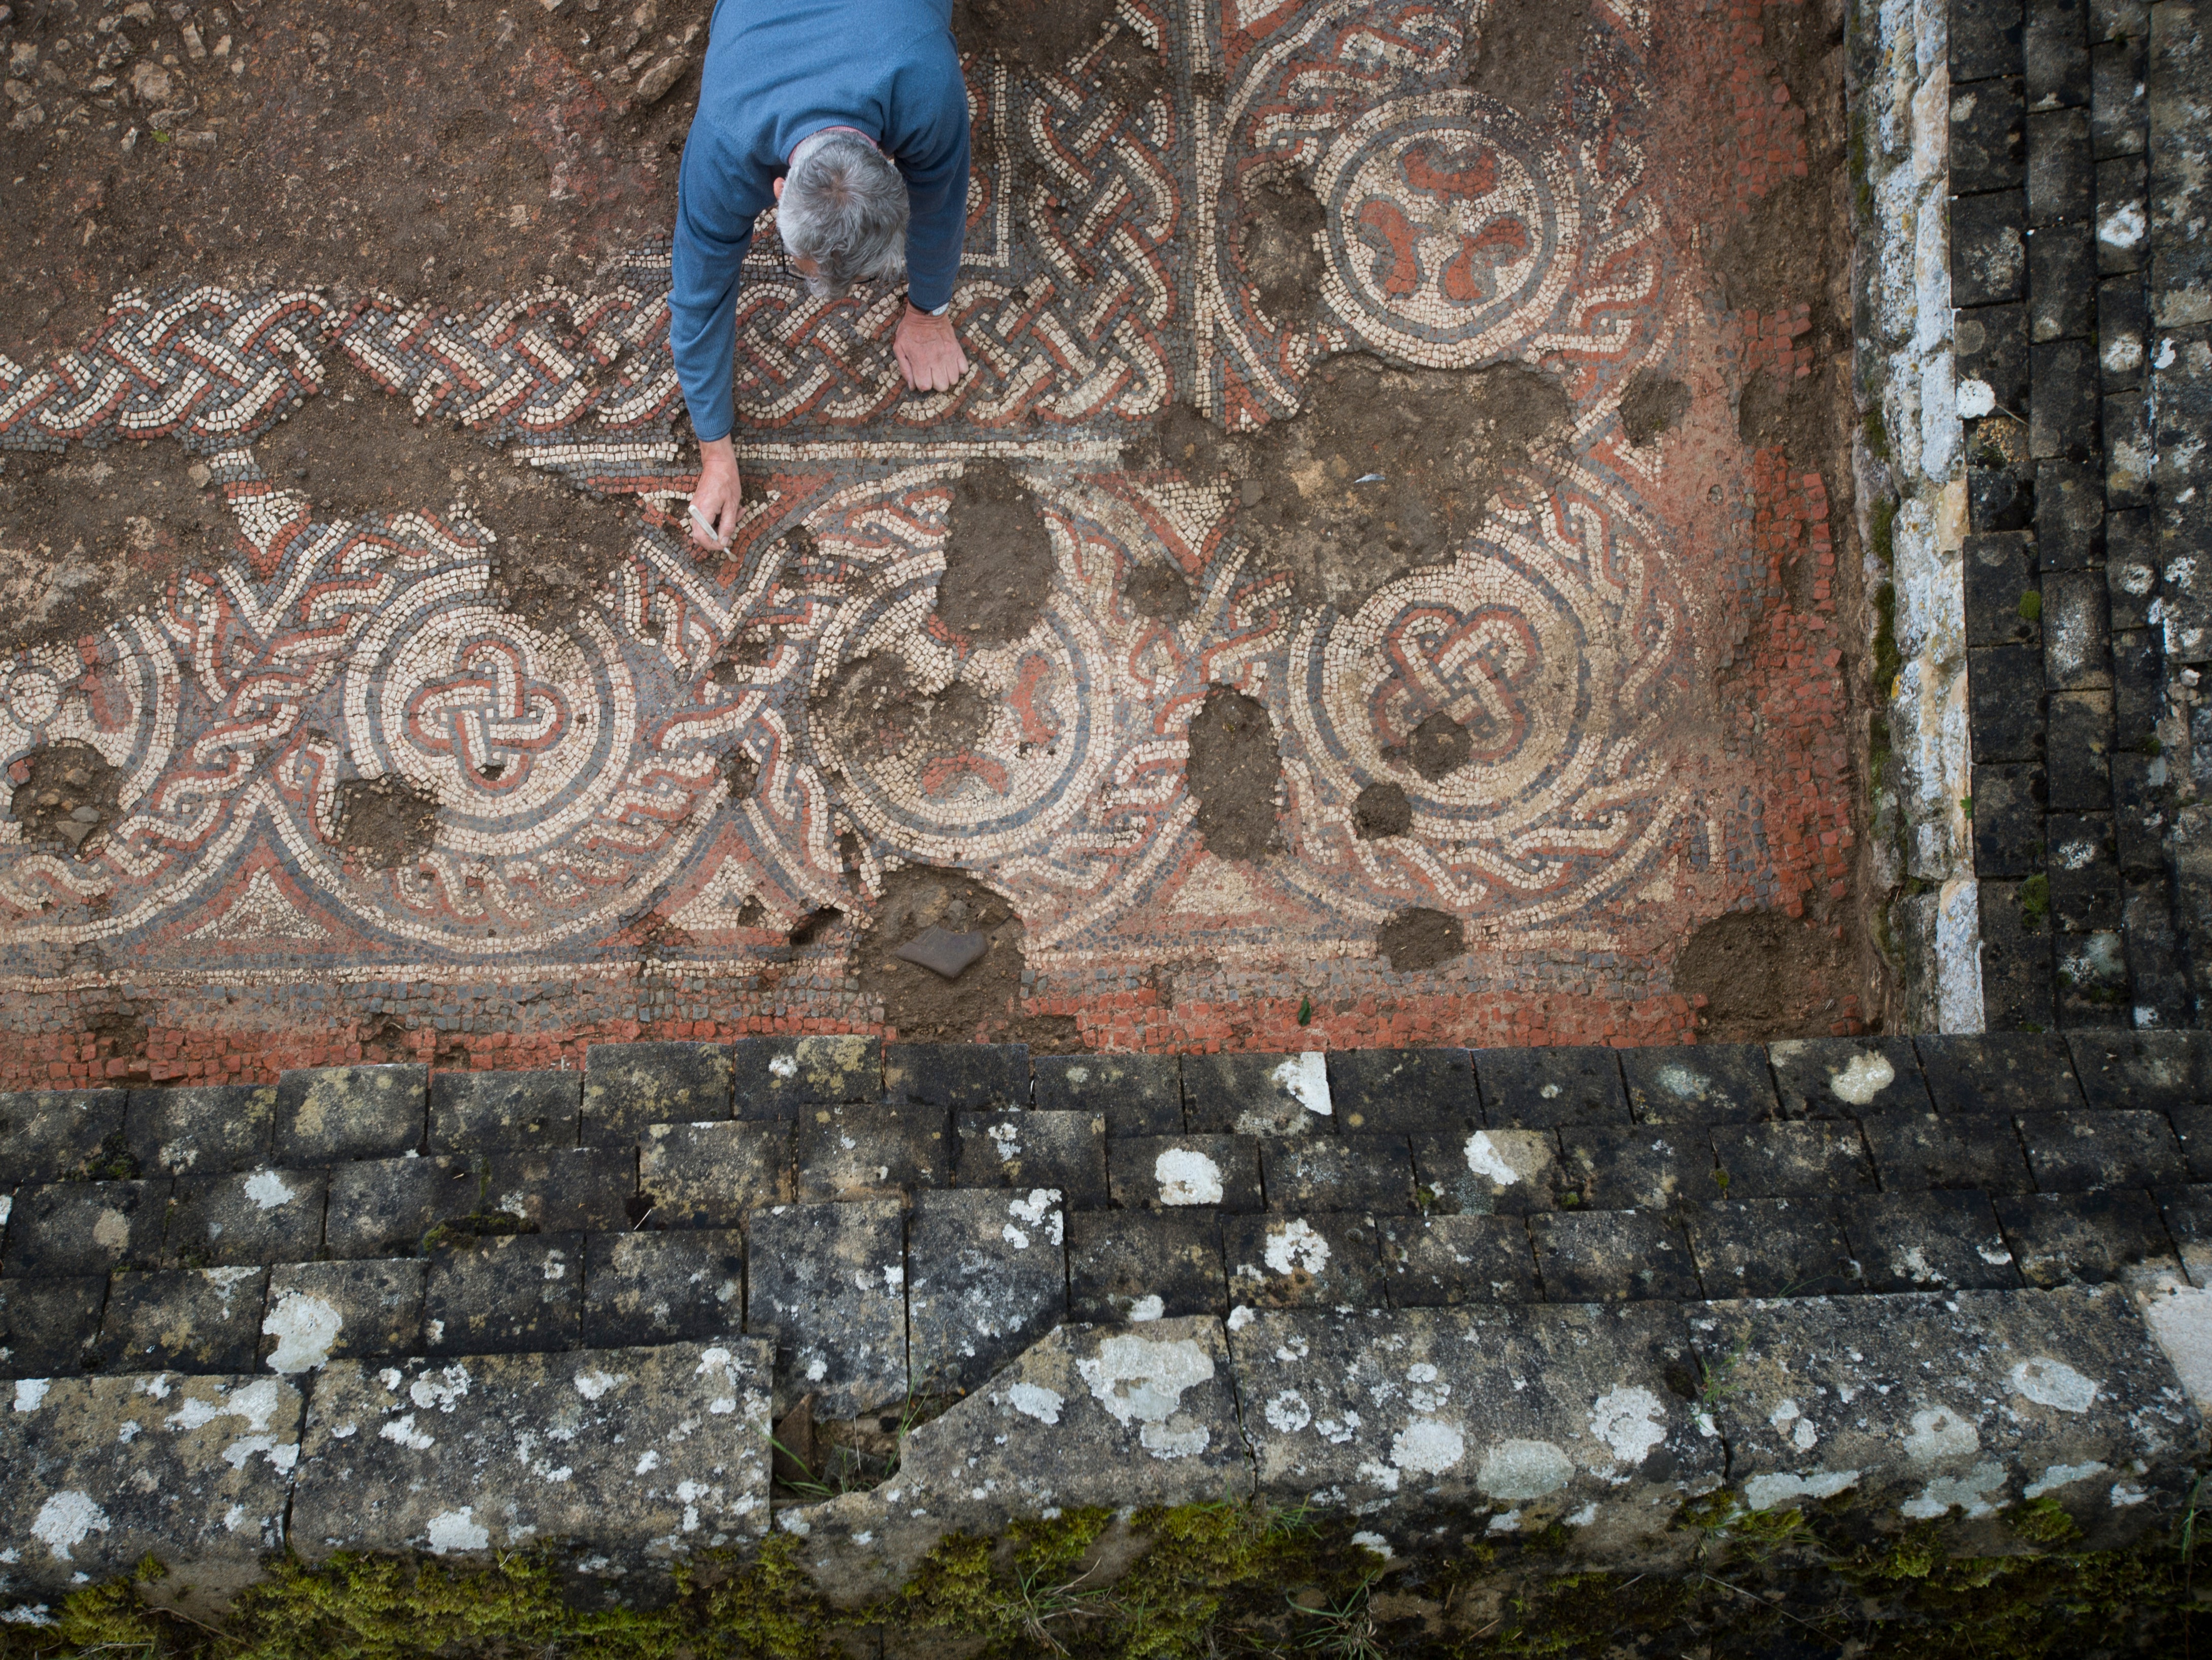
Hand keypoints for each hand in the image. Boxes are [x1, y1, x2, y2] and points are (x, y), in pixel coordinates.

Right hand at [689, 436, 740, 550]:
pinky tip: (732, 510)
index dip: (714, 545)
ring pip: (706, 528)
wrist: (717, 463)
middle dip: (719, 536)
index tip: (726, 545)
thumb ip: (728, 526)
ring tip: (737, 514)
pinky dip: (719, 519)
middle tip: (734, 527)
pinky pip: (707, 520)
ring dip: (721, 526)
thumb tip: (724, 542)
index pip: (702, 538)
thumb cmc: (726, 480)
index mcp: (702, 512)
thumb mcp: (732, 505)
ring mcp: (696, 509)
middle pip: (702, 536)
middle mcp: (695, 512)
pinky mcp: (699, 506)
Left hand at [893, 302, 967, 392]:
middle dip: (936, 383)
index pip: (925, 386)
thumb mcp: (899, 348)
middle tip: (932, 374)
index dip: (922, 384)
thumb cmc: (910, 330)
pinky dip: (958, 369)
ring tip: (941, 369)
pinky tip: (950, 364)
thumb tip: (912, 385)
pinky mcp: (957, 350)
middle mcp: (936, 361)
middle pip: (942, 386)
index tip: (921, 377)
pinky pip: (964, 368)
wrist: (926, 313)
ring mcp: (948, 356)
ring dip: (947, 377)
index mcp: (921, 361)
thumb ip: (904, 368)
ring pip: (954, 380)